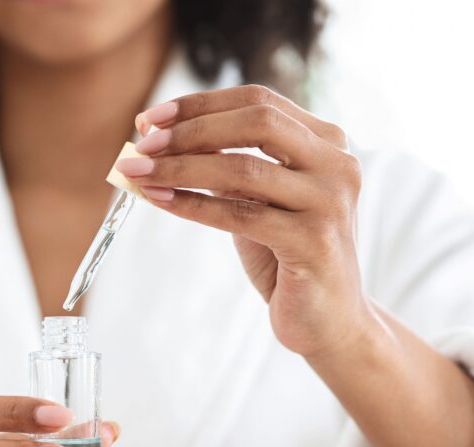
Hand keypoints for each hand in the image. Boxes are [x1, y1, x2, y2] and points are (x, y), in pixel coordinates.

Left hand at [122, 85, 371, 357]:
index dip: (199, 105)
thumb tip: (154, 145)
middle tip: (141, 144)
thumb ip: (223, 168)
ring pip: (243, 168)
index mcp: (325, 142)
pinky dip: (193, 204)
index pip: (258, 101)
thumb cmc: (283, 256)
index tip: (150, 118)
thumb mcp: (254, 201)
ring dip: (180, 167)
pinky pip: (241, 215)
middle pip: (256, 122)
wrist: (326, 319)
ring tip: (136, 172)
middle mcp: (337, 163)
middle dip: (190, 129)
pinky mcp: (314, 242)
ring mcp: (330, 201)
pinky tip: (160, 201)